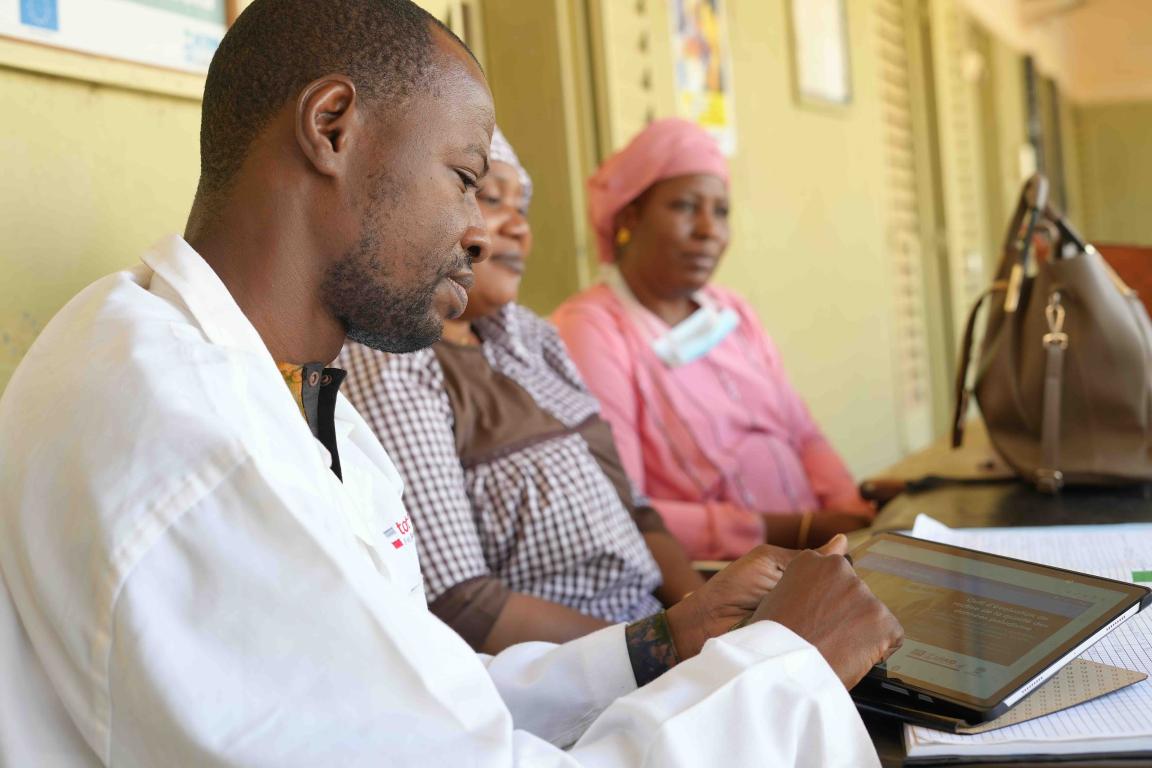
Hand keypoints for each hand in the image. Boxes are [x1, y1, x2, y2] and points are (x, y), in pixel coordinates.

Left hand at [664, 535, 848, 659]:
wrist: (709, 623)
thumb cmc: (734, 587)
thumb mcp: (768, 563)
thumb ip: (805, 558)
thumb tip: (843, 540)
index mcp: (798, 574)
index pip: (833, 573)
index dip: (846, 576)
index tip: (863, 580)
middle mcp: (804, 598)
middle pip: (835, 597)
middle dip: (845, 599)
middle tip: (859, 602)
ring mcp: (802, 621)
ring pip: (831, 620)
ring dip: (836, 619)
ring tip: (847, 619)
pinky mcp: (799, 642)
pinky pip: (819, 639)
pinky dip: (826, 637)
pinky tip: (835, 636)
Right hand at [750, 549, 903, 687]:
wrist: (780, 667)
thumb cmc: (771, 639)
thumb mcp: (775, 598)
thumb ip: (803, 580)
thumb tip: (832, 554)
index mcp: (810, 561)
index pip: (833, 576)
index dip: (828, 602)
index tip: (821, 616)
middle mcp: (839, 569)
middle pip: (853, 594)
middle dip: (846, 615)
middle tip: (825, 636)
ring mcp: (862, 593)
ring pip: (870, 615)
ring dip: (859, 632)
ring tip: (836, 649)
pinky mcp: (882, 619)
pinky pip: (890, 636)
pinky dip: (878, 650)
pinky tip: (853, 658)